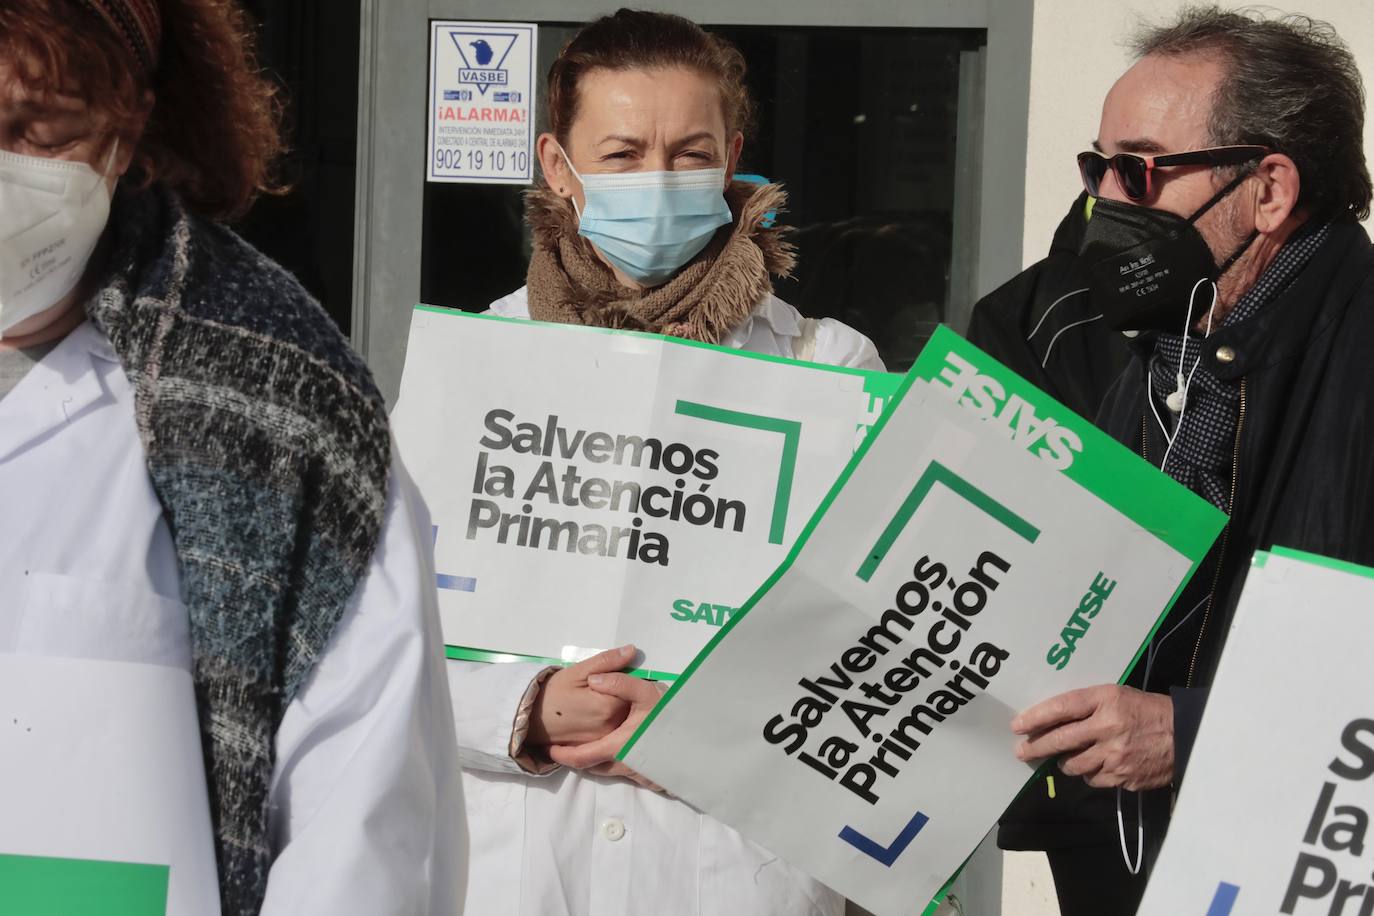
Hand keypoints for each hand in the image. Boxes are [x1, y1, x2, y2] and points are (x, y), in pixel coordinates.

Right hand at [527, 645, 636, 748]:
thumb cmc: (553, 692)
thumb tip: (632, 651)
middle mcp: (611, 726)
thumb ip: (607, 661)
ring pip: (624, 718)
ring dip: (619, 707)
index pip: (633, 687)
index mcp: (608, 706)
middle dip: (623, 693)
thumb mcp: (578, 671)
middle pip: (631, 704)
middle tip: (600, 687)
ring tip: (596, 700)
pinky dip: (611, 720)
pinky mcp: (599, 746)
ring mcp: (605, 739)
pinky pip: (614, 730)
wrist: (530, 718)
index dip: (625, 678)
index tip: (613, 673)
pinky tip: (595, 713)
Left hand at [548, 669, 667, 791]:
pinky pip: (625, 772)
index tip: (550, 750)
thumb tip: (595, 680)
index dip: (563, 755)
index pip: (582, 758)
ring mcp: (640, 773)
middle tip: (566, 746)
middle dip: (578, 758)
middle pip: (593, 767)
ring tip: (587, 746)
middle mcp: (626, 765)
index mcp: (619, 747)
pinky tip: (617, 751)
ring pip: (609, 770)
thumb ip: (619, 683)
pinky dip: (614, 764)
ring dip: (596, 761)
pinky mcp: (651, 775)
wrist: (702, 738)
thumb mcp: (647, 692)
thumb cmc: (672, 716)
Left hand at [1011, 685, 1173, 790]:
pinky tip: (1096, 765)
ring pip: (1073, 765)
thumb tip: (1051, 720)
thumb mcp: (1117, 696)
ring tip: (1067, 757)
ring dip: (1065, 761)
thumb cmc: (1145, 710)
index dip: (1036, 717)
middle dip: (1036, 747)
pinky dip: (1090, 773)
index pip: (1062, 707)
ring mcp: (1116, 755)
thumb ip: (1087, 706)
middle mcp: (1108, 727)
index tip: (1017, 726)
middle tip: (1021, 752)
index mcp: (1106, 700)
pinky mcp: (1123, 777)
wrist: (1185, 735)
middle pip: (1061, 740)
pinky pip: (1093, 779)